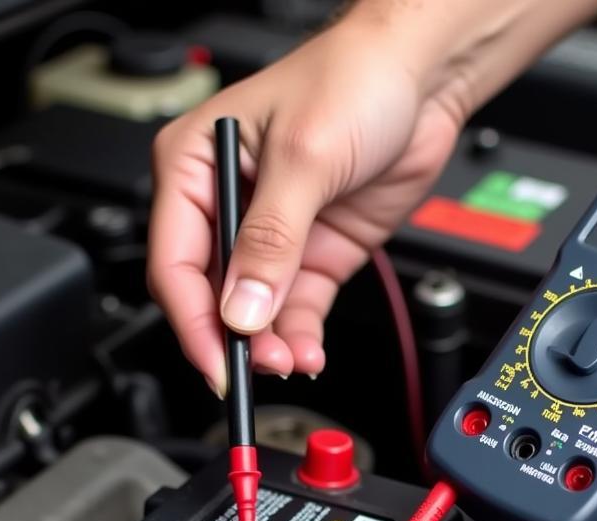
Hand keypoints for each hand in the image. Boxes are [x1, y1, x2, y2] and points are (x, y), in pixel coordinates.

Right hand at [147, 0, 596, 396]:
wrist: (422, 78)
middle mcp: (226, 205)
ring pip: (253, 313)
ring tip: (290, 360)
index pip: (174, 260)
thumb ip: (271, 239)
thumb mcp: (304, 157)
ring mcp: (270, 237)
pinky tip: (307, 353)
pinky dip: (300, 337)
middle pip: (210, 296)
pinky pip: (295, 310)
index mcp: (195, 167)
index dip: (191, 319)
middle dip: (233, 337)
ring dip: (269, 345)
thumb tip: (243, 307)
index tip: (215, 360)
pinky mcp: (310, 255)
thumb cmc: (353, 78)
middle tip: (256, 365)